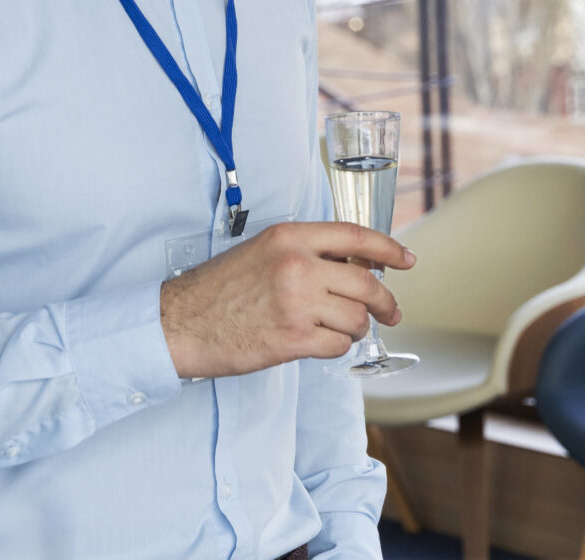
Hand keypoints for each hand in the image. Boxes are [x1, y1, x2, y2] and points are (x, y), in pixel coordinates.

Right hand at [160, 221, 415, 377]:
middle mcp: (298, 266)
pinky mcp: (291, 339)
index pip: (357, 236)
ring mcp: (297, 303)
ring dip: (357, 327)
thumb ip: (307, 252)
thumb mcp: (263, 251)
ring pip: (356, 317)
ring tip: (342, 329)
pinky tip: (321, 343)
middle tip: (391, 311)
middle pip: (366, 282)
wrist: (177, 324)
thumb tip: (356, 263)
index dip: (390, 248)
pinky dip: (337, 347)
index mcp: (291, 238)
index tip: (407, 260)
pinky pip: (338, 345)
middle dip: (385, 301)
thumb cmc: (218, 289)